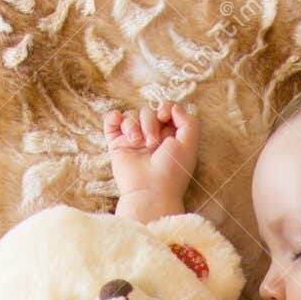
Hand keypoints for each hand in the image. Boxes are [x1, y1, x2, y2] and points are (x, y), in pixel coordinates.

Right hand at [105, 103, 199, 222]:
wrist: (150, 193)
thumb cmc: (172, 172)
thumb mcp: (189, 145)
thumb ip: (188, 122)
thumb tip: (173, 106)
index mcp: (169, 137)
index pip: (165, 110)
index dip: (164, 107)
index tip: (164, 116)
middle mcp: (151, 137)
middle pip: (148, 111)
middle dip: (150, 121)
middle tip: (152, 142)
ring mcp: (134, 141)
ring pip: (131, 116)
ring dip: (134, 124)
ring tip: (137, 142)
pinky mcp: (118, 146)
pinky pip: (111, 123)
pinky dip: (113, 117)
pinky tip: (118, 120)